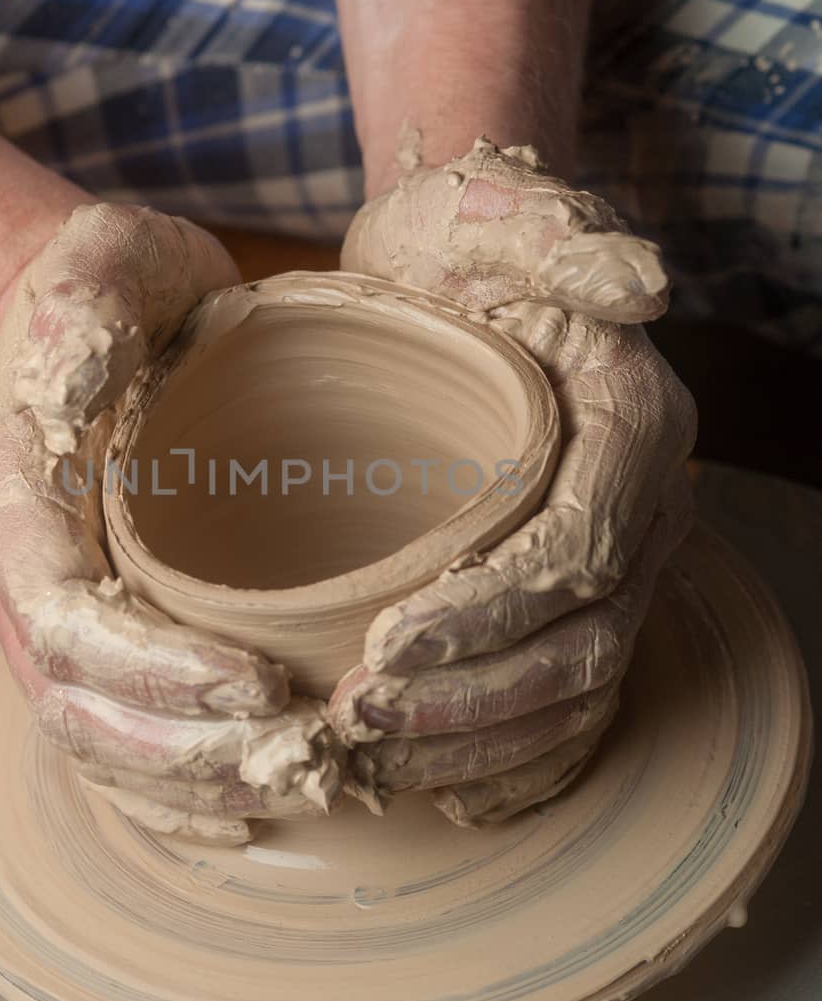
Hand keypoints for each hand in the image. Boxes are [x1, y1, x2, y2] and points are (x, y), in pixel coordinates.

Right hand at [0, 203, 340, 845]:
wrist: (84, 311)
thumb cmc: (102, 283)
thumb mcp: (99, 258)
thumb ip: (81, 307)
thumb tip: (76, 382)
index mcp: (8, 504)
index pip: (68, 626)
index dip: (159, 674)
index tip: (266, 685)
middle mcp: (16, 580)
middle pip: (82, 711)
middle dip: (192, 753)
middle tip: (306, 758)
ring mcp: (50, 615)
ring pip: (97, 742)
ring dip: (192, 784)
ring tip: (297, 786)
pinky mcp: (96, 628)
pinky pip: (116, 736)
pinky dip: (173, 789)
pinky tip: (245, 812)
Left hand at [330, 138, 696, 824]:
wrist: (447, 267)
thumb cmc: (459, 240)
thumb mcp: (491, 212)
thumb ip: (557, 237)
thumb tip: (640, 286)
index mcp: (635, 424)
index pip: (578, 550)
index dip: (493, 614)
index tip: (387, 645)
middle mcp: (642, 505)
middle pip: (581, 642)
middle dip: (473, 700)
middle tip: (358, 721)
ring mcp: (611, 557)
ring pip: (573, 687)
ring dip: (478, 742)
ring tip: (371, 760)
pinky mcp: (565, 589)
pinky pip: (567, 698)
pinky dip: (515, 757)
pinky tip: (444, 787)